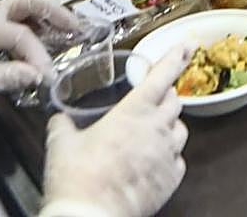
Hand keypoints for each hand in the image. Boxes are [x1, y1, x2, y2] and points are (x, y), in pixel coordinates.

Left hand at [0, 0, 79, 113]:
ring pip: (24, 11)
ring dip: (48, 18)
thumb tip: (38, 74)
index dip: (38, 54)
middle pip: (25, 3)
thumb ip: (5, 77)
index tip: (48, 75)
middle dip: (53, 12)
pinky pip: (20, 24)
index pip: (19, 34)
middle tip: (75, 27)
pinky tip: (51, 41)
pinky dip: (40, 28)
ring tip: (69, 32)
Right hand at [42, 45, 190, 216]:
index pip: (161, 76)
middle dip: (166, 96)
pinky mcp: (171, 179)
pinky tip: (155, 160)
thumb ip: (63, 125)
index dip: (176, 57)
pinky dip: (170, 156)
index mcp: (133, 112)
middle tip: (154, 99)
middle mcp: (156, 128)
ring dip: (170, 125)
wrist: (90, 216)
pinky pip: (179, 160)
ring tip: (153, 131)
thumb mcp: (61, 144)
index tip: (187, 46)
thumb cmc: (77, 179)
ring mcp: (167, 154)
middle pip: (174, 101)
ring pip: (181, 129)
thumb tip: (59, 119)